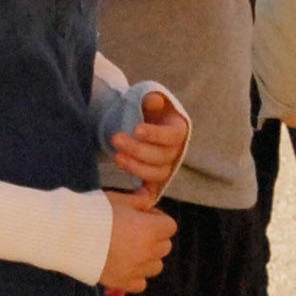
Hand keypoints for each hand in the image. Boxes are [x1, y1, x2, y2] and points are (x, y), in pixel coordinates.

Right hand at [98, 186, 175, 295]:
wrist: (66, 234)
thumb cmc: (92, 212)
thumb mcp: (117, 199)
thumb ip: (138, 201)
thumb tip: (148, 198)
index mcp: (149, 229)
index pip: (170, 227)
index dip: (158, 220)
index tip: (144, 217)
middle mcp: (147, 251)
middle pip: (164, 247)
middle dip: (154, 238)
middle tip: (135, 232)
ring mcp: (135, 269)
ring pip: (155, 266)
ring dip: (147, 258)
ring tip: (129, 250)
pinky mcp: (122, 283)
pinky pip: (140, 283)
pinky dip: (135, 276)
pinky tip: (124, 266)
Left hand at [109, 89, 189, 203]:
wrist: (143, 125)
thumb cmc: (147, 111)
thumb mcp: (150, 101)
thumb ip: (151, 100)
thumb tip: (153, 100)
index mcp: (179, 130)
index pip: (172, 136)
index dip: (155, 134)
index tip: (137, 129)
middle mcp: (176, 152)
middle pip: (161, 156)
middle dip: (137, 149)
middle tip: (116, 139)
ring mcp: (165, 168)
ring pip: (155, 174)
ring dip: (135, 167)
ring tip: (116, 156)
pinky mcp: (153, 181)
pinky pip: (150, 191)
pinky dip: (142, 195)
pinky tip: (130, 192)